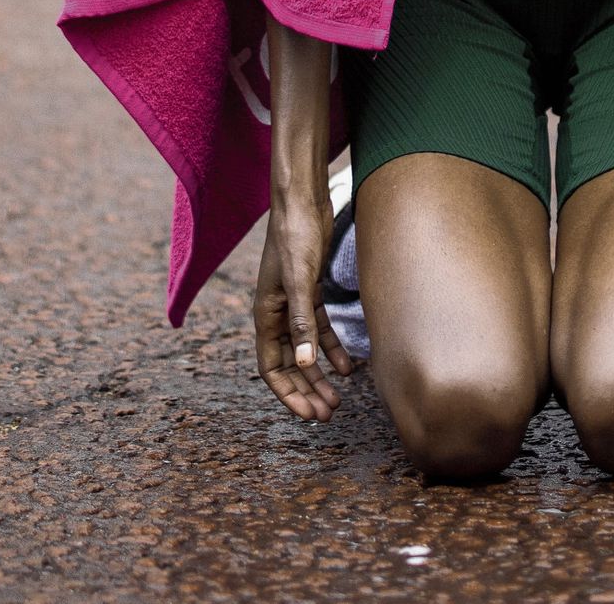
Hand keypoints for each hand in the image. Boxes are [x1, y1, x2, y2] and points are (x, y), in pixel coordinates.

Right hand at [253, 194, 353, 420]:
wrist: (304, 199)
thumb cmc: (296, 235)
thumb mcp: (300, 280)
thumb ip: (302, 322)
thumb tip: (304, 364)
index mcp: (265, 314)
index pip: (271, 368)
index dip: (288, 394)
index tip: (308, 415)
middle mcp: (276, 312)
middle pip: (289, 364)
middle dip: (306, 390)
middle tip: (327, 414)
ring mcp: (293, 301)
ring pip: (305, 349)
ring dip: (319, 374)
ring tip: (338, 399)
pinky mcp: (310, 289)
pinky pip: (319, 328)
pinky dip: (331, 347)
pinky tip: (347, 365)